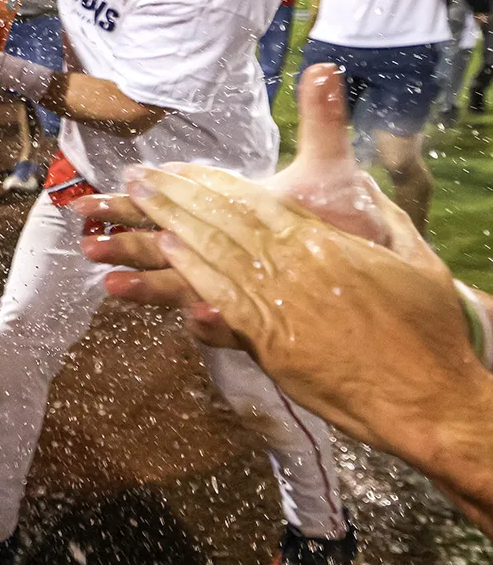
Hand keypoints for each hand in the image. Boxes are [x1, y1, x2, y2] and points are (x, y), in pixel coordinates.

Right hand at [81, 63, 390, 345]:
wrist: (384, 267)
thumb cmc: (348, 218)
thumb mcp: (330, 166)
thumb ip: (322, 119)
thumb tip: (325, 66)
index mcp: (230, 214)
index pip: (169, 204)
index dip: (129, 202)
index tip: (86, 202)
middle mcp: (228, 251)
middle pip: (162, 246)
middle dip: (123, 243)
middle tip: (85, 243)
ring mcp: (242, 286)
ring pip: (184, 286)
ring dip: (148, 284)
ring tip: (111, 287)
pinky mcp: (266, 318)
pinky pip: (234, 324)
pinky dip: (214, 322)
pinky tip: (200, 318)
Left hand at [122, 155, 477, 465]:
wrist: (429, 395)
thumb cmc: (428, 333)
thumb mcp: (416, 261)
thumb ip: (387, 218)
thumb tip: (368, 185)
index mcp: (325, 242)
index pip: (256, 201)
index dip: (213, 182)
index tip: (181, 168)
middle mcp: (295, 262)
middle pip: (223, 217)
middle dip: (176, 193)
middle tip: (137, 175)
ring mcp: (280, 299)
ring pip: (213, 249)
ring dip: (169, 220)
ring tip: (134, 199)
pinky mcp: (271, 340)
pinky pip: (221, 297)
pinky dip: (191, 271)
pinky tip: (164, 250)